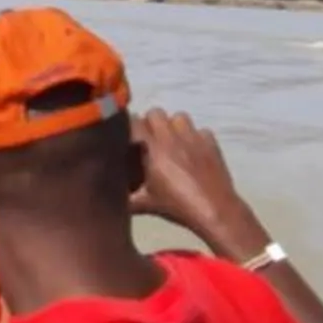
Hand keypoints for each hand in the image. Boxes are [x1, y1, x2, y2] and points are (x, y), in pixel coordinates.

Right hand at [130, 109, 258, 250]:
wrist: (214, 210)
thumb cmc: (176, 207)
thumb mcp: (144, 205)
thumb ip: (124, 198)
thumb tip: (108, 199)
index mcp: (152, 149)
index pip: (134, 122)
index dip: (129, 128)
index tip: (127, 139)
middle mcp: (172, 137)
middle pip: (156, 112)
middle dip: (150, 123)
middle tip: (149, 141)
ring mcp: (194, 138)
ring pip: (179, 117)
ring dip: (173, 126)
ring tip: (172, 142)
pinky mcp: (211, 143)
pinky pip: (200, 130)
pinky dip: (195, 137)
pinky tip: (193, 152)